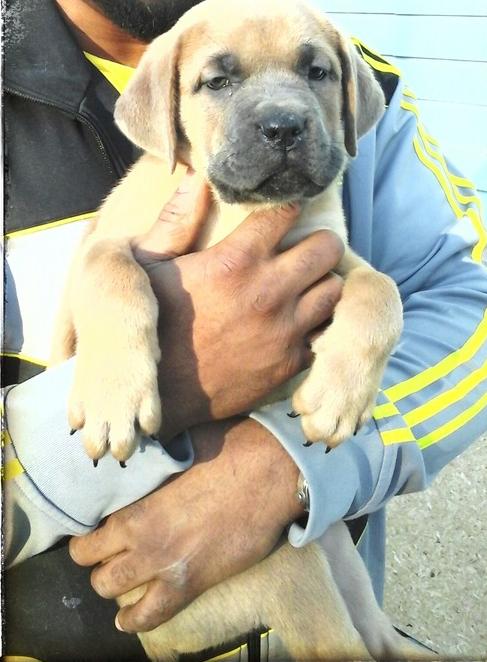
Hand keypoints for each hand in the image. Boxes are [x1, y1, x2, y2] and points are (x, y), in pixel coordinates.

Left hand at [69, 417, 302, 631]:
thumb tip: (135, 455)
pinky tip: (127, 617)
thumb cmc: (227, 450)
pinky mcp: (190, 584)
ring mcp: (165, 565)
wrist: (269, 472)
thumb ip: (148, 465)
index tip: (95, 528)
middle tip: (106, 550)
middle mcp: (142, 539)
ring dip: (111, 583)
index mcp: (137, 504)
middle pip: (91, 562)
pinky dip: (134, 620)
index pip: (89, 531)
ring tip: (118, 576)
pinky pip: (149, 616)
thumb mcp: (177, 451)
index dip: (88, 531)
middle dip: (94, 556)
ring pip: (110, 588)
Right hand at [133, 176, 343, 439]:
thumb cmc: (148, 326)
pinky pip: (325, 333)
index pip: (286, 212)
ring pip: (334, 290)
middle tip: (305, 248)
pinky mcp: (289, 363)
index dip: (287, 206)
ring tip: (304, 286)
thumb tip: (197, 178)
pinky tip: (298, 322)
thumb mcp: (144, 269)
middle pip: (328, 249)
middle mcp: (269, 292)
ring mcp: (284, 331)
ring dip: (322, 283)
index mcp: (235, 262)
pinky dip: (318, 324)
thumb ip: (174, 221)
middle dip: (319, 243)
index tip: (283, 212)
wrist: (157, 396)